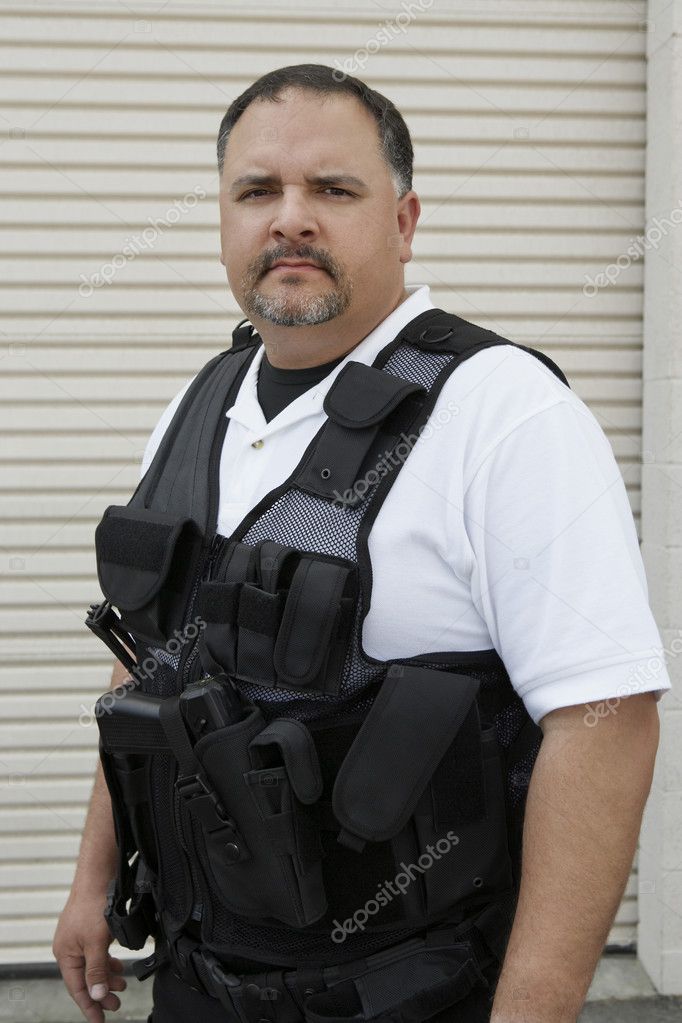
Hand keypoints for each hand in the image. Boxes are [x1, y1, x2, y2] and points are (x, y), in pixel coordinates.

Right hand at [53, 889, 127, 1021]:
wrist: (98, 876)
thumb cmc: (93, 906)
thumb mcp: (96, 943)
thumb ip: (96, 971)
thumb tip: (97, 995)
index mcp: (65, 954)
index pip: (77, 988)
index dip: (89, 1006)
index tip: (99, 1021)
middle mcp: (69, 948)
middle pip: (86, 979)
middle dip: (102, 993)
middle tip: (117, 1005)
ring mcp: (79, 938)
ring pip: (93, 966)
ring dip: (108, 977)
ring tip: (122, 985)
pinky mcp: (89, 929)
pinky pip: (97, 953)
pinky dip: (108, 962)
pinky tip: (118, 965)